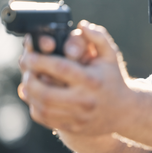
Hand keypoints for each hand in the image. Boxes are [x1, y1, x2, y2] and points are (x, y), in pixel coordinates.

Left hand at [18, 20, 132, 135]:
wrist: (124, 112)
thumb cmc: (113, 80)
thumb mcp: (111, 57)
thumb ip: (99, 38)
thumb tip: (82, 25)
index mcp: (92, 80)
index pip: (60, 69)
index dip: (40, 61)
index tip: (30, 54)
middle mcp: (84, 100)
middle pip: (46, 92)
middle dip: (30, 78)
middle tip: (27, 69)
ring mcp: (78, 116)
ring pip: (43, 107)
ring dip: (30, 93)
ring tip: (29, 81)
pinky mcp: (73, 127)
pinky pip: (46, 119)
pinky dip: (35, 107)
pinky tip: (35, 96)